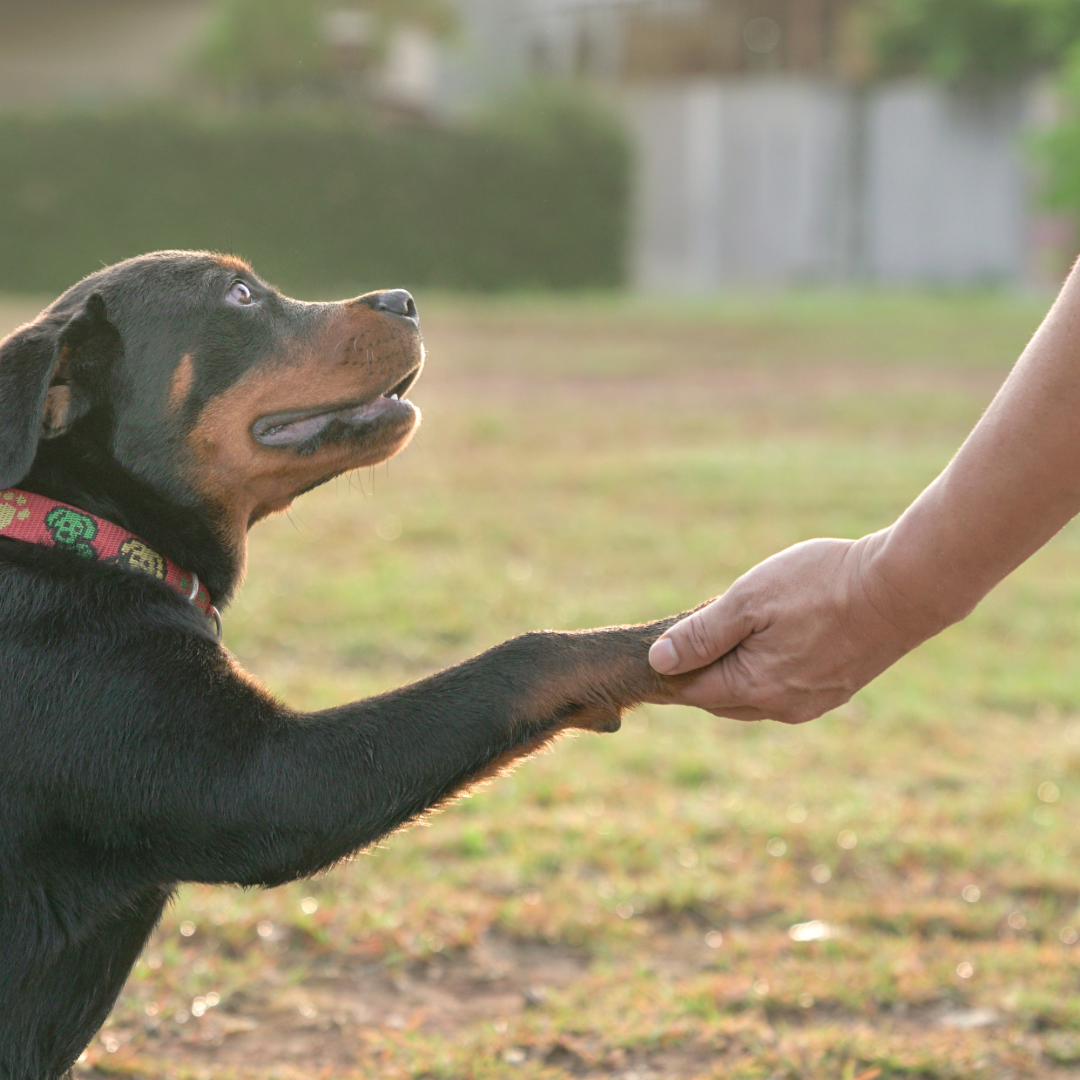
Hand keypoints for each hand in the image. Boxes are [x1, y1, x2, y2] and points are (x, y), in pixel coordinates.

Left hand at [647, 532, 933, 722]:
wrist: (904, 588)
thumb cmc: (821, 586)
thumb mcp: (749, 600)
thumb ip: (701, 635)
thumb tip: (658, 661)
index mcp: (754, 689)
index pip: (692, 691)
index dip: (671, 670)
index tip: (656, 649)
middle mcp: (782, 708)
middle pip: (720, 697)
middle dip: (701, 672)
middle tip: (688, 637)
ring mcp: (812, 702)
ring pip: (753, 695)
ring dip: (733, 671)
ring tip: (729, 633)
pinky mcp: (836, 690)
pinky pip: (783, 688)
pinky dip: (765, 670)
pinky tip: (770, 640)